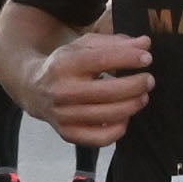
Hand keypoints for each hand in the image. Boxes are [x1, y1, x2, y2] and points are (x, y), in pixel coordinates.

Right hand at [38, 30, 154, 145]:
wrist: (33, 89)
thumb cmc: (66, 65)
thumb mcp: (84, 46)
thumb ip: (115, 43)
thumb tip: (145, 44)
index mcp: (64, 64)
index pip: (102, 60)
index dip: (128, 58)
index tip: (147, 58)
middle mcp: (62, 90)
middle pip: (108, 91)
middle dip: (135, 85)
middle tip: (149, 80)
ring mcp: (63, 115)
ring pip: (108, 115)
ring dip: (132, 105)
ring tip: (142, 96)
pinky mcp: (67, 133)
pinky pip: (101, 138)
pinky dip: (119, 129)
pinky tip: (125, 116)